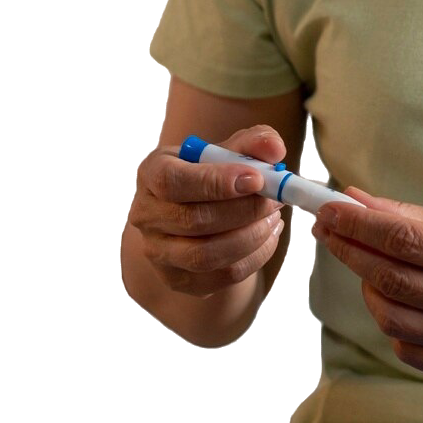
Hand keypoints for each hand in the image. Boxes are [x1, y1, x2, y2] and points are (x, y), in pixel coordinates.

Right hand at [131, 125, 288, 298]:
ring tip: (273, 219)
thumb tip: (274, 149)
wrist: (203, 213)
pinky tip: (267, 238)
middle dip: (245, 211)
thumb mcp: (231, 151)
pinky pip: (221, 276)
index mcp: (152, 173)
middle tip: (276, 200)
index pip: (172, 181)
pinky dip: (254, 258)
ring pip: (205, 255)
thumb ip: (253, 143)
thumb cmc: (214, 176)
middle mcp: (147, 214)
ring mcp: (157, 251)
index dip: (215, 183)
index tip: (256, 179)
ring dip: (251, 237)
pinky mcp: (176, 279)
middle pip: (193, 221)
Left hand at [311, 188, 422, 377]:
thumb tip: (356, 201)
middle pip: (390, 279)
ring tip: (374, 269)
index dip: (359, 225)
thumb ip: (411, 215)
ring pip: (390, 318)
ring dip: (369, 288)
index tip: (331, 211)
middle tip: (333, 232)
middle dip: (352, 251)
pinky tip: (402, 301)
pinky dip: (392, 322)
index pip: (403, 240)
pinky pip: (406, 348)